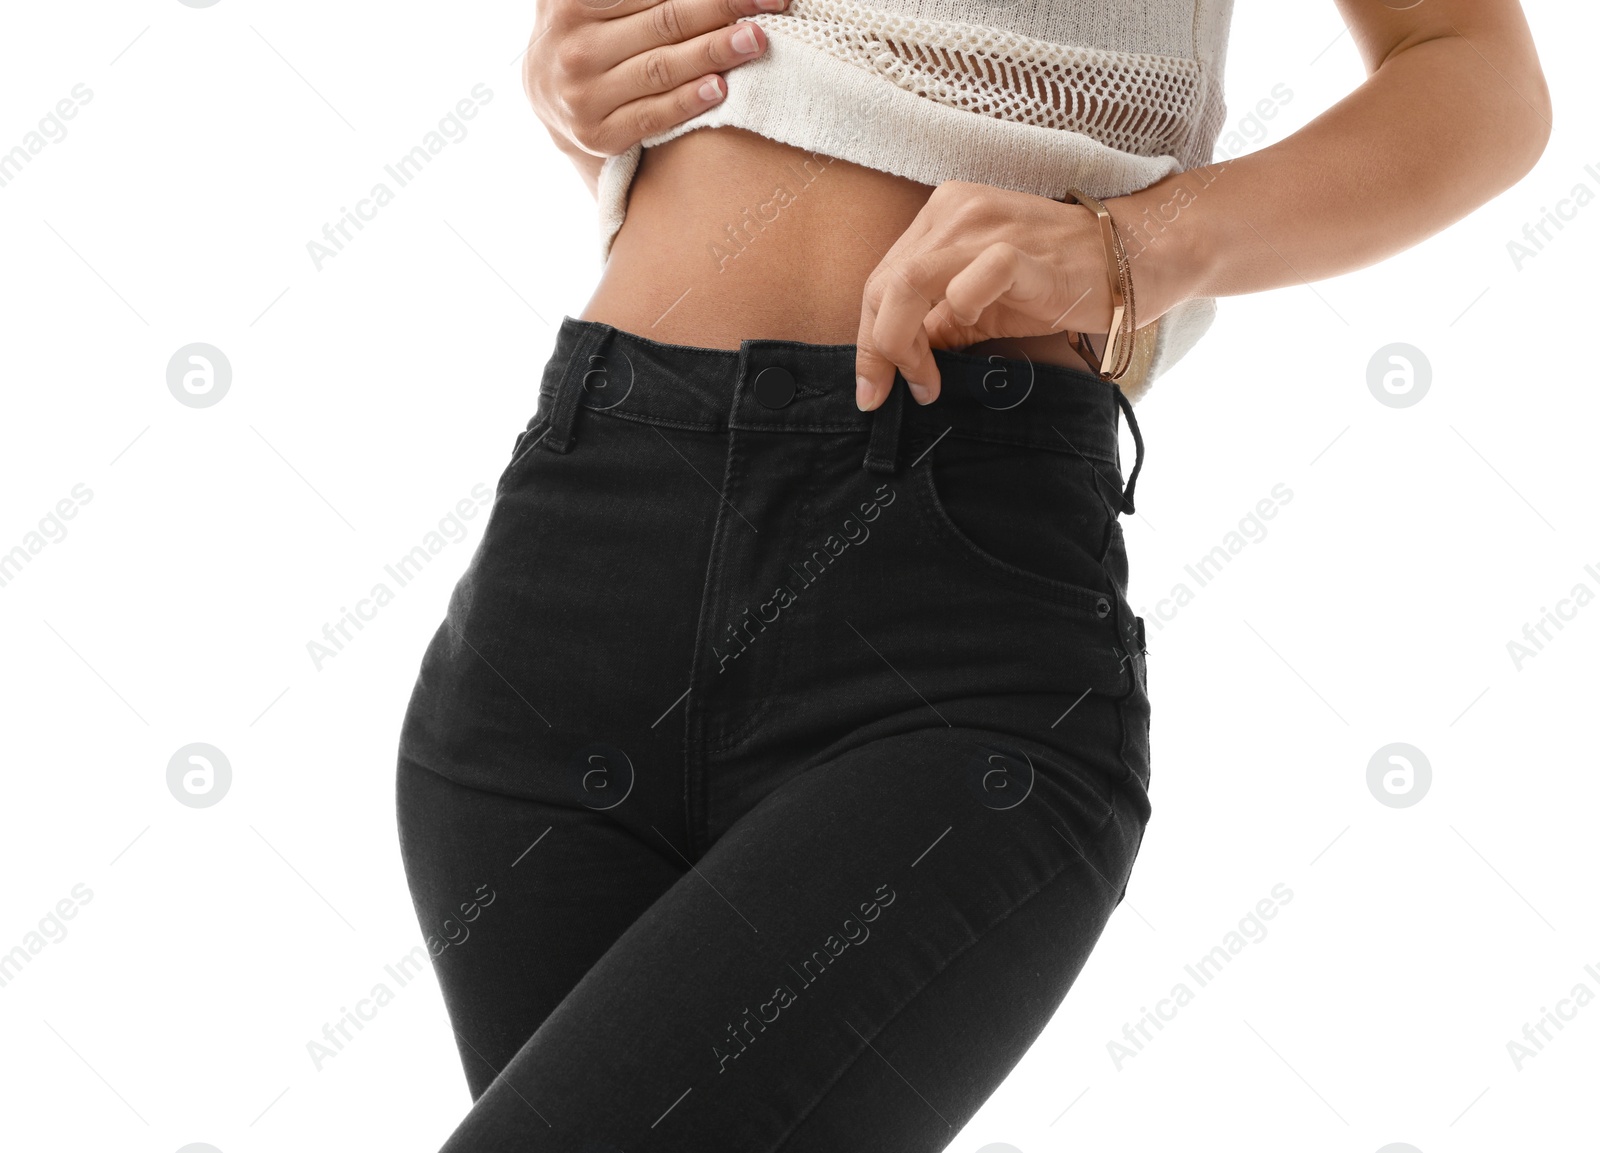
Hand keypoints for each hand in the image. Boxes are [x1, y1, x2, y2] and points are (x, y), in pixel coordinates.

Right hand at [522, 0, 785, 171]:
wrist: (547, 92)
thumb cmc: (590, 30)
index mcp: (574, 1)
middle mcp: (575, 46)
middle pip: (665, 22)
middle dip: (722, 9)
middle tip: (770, 3)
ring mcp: (583, 94)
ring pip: (661, 68)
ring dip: (714, 53)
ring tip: (755, 41)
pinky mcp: (597, 134)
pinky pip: (652, 116)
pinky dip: (687, 102)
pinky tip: (720, 88)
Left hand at [854, 181, 1121, 410]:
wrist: (1133, 257)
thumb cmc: (1057, 279)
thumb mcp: (982, 302)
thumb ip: (936, 324)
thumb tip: (896, 363)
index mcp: (941, 215)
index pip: (881, 279)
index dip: (867, 340)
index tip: (874, 387)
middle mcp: (956, 211)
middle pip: (884, 284)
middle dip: (878, 350)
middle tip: (896, 392)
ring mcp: (987, 227)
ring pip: (909, 283)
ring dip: (902, 343)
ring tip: (925, 381)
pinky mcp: (1020, 250)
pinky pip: (968, 284)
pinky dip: (956, 316)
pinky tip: (968, 339)